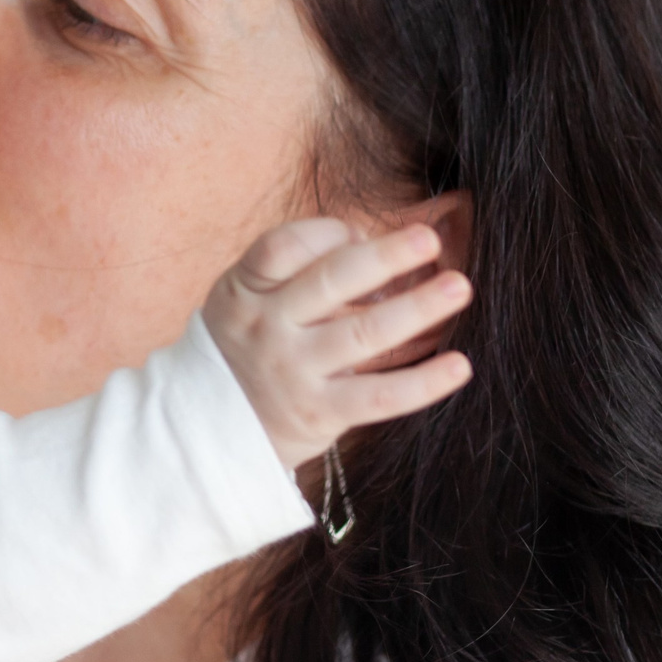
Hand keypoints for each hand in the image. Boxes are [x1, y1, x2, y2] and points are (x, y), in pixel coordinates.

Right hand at [203, 218, 473, 469]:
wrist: (202, 430)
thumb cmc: (243, 349)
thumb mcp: (246, 300)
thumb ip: (296, 271)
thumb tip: (370, 241)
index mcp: (245, 290)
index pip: (283, 247)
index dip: (327, 232)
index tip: (360, 230)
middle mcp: (266, 327)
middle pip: (330, 281)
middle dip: (385, 256)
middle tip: (428, 241)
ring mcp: (292, 371)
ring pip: (364, 334)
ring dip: (417, 308)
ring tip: (459, 288)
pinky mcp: (318, 413)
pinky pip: (379, 396)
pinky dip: (423, 382)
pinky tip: (459, 365)